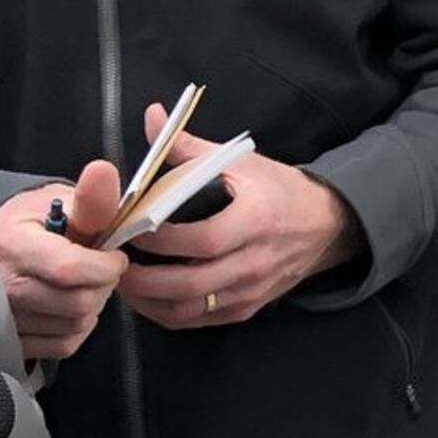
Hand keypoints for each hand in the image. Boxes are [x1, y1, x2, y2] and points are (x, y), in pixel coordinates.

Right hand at [0, 161, 128, 359]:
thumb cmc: (37, 223)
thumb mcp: (61, 201)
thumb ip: (90, 199)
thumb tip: (103, 172)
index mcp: (11, 243)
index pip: (68, 268)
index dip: (106, 266)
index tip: (115, 256)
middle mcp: (1, 285)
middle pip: (78, 302)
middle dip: (104, 285)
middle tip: (101, 269)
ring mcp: (3, 317)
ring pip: (75, 325)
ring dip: (93, 305)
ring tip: (84, 284)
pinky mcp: (13, 340)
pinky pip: (64, 344)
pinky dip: (79, 327)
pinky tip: (73, 305)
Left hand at [121, 106, 360, 333]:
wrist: (327, 226)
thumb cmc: (279, 190)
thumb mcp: (241, 162)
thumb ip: (190, 146)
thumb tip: (151, 116)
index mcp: (256, 219)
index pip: (202, 239)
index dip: (160, 240)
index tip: (126, 228)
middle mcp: (254, 261)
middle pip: (189, 284)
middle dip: (142, 279)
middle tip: (110, 263)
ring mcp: (250, 290)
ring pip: (188, 309)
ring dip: (147, 300)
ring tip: (120, 281)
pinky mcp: (246, 308)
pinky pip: (197, 321)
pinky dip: (164, 312)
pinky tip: (145, 295)